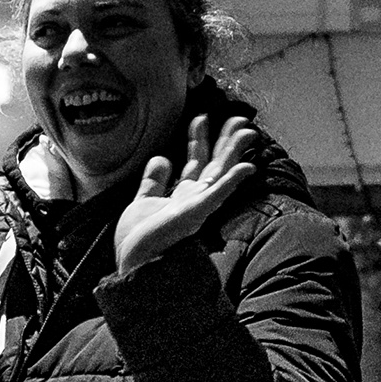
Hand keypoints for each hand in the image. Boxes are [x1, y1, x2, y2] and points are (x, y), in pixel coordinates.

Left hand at [113, 116, 261, 277]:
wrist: (132, 265)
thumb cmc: (138, 242)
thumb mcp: (142, 203)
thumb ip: (153, 182)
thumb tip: (162, 157)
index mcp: (182, 196)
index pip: (195, 162)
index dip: (198, 138)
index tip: (200, 117)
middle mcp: (194, 200)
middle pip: (215, 165)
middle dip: (225, 141)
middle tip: (238, 118)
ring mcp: (197, 207)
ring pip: (221, 175)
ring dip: (235, 153)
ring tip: (247, 131)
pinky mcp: (195, 215)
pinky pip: (217, 196)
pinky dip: (232, 181)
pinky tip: (247, 167)